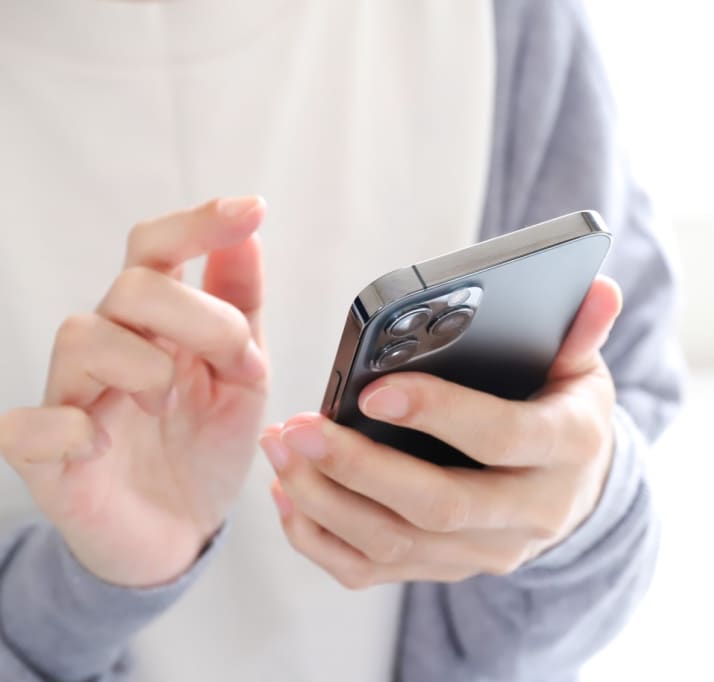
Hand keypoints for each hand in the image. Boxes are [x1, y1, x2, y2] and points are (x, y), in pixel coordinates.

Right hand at [0, 198, 268, 586]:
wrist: (181, 532)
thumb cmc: (203, 447)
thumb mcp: (243, 377)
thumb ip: (242, 309)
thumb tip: (249, 236)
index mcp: (156, 324)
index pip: (157, 249)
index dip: (198, 224)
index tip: (253, 209)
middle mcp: (109, 348)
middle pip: (132, 287)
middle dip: (203, 321)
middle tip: (242, 368)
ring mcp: (71, 397)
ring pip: (84, 337)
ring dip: (147, 368)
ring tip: (171, 408)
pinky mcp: (45, 456)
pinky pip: (27, 426)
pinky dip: (66, 430)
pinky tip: (99, 444)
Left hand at [260, 276, 621, 587]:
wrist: (573, 489)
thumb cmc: (564, 410)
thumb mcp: (582, 369)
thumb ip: (582, 331)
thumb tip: (599, 288)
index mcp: (568, 449)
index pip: (502, 438)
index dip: (441, 415)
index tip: (375, 391)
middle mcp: (531, 513)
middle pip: (440, 506)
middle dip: (361, 469)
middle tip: (300, 427)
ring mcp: (487, 552)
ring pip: (398, 545)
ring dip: (328, 502)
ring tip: (282, 450)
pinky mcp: (448, 571)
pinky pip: (376, 572)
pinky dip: (322, 540)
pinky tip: (289, 497)